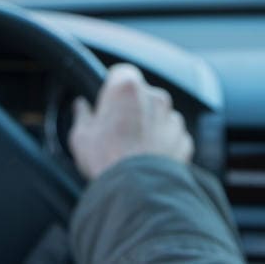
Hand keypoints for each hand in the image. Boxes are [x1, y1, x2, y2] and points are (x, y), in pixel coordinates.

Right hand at [68, 63, 193, 179]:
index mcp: (127, 88)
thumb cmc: (107, 160)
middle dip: (131, 108)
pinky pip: (171, 136)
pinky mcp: (184, 139)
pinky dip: (162, 144)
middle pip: (141, 94)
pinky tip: (147, 160)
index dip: (111, 88)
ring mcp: (173, 118)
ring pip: (158, 115)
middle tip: (117, 130)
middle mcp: (155, 96)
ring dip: (148, 126)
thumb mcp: (80, 137)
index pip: (120, 73)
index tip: (106, 103)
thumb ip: (82, 116)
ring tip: (133, 149)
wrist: (139, 192)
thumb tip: (81, 108)